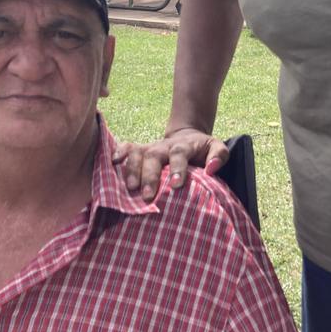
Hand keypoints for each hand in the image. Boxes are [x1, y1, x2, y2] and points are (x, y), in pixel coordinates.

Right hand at [113, 128, 229, 201]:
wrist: (187, 135)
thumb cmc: (203, 150)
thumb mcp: (216, 147)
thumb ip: (219, 156)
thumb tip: (211, 169)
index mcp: (185, 146)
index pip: (180, 153)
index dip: (177, 167)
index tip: (176, 184)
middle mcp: (165, 146)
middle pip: (154, 155)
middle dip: (150, 175)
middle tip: (149, 195)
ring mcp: (151, 147)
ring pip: (138, 153)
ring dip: (132, 169)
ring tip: (130, 188)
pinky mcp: (140, 150)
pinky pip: (127, 147)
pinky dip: (118, 152)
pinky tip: (112, 163)